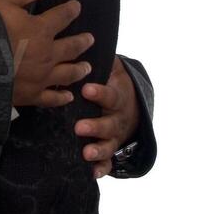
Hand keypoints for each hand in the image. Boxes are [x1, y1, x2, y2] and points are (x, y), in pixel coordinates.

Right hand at [0, 0, 93, 108]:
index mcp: (42, 29)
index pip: (63, 16)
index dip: (71, 10)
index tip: (77, 7)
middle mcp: (47, 54)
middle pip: (71, 47)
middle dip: (82, 41)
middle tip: (90, 39)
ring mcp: (41, 77)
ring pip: (68, 74)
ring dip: (79, 69)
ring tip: (87, 67)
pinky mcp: (31, 95)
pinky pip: (52, 98)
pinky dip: (62, 98)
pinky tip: (68, 97)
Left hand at [74, 55, 139, 179]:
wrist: (134, 106)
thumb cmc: (114, 83)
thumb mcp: (113, 70)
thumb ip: (103, 60)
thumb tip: (84, 40)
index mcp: (117, 96)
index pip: (109, 95)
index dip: (99, 92)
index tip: (86, 88)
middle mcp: (117, 118)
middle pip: (109, 124)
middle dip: (95, 126)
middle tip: (79, 127)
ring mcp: (115, 136)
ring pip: (109, 145)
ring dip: (98, 150)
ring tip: (86, 153)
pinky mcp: (112, 150)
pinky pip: (108, 163)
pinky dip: (101, 168)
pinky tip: (92, 173)